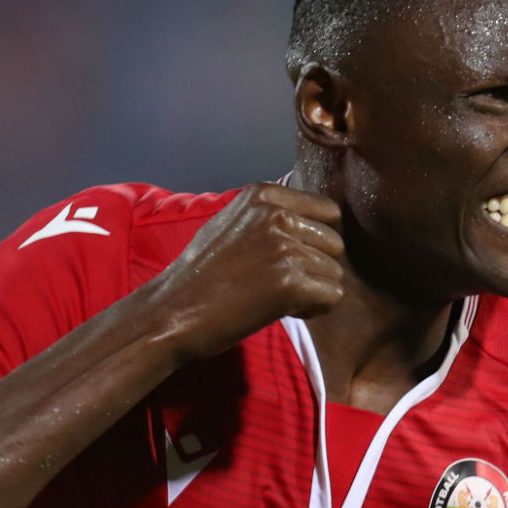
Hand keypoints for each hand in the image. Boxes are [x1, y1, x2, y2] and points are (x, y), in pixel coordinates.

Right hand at [151, 183, 345, 362]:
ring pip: (335, 273)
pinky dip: (315, 309)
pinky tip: (285, 310)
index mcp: (264, 195)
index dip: (318, 240)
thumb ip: (269, 217)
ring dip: (314, 291)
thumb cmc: (199, 275)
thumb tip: (311, 222)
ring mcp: (285, 248)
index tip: (295, 258)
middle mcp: (277, 215)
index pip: (328, 211)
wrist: (172, 311)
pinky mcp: (291, 283)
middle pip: (335, 243)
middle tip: (283, 283)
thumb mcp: (231, 223)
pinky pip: (332, 297)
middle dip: (317, 267)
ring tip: (277, 297)